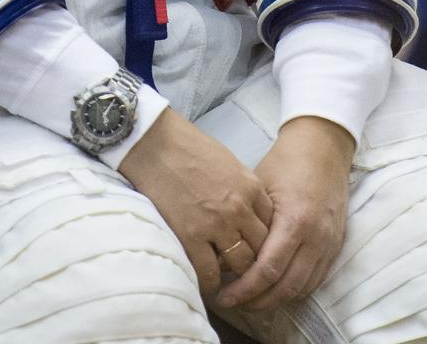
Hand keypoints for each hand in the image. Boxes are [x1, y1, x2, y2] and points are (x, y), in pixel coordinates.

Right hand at [119, 107, 272, 302]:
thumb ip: (243, 189)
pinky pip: (209, 273)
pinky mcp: (191, 236)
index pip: (272, 225)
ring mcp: (216, 224)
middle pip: (261, 247)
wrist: (155, 143)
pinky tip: (208, 282)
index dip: (264, 238)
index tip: (253, 245)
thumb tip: (249, 212)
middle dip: (254, 258)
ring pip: (241, 264)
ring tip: (227, 277)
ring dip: (235, 273)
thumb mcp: (229, 162)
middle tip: (242, 266)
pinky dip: (211, 283)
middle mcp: (239, 208)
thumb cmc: (189, 147)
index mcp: (250, 187)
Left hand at [215, 116, 352, 311]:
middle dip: (256, 301)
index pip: (267, 270)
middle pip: (285, 287)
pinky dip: (294, 290)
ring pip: (301, 289)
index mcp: (295, 220)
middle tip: (231, 302)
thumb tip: (221, 254)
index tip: (223, 295)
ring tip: (249, 299)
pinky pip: (315, 280)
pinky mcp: (335, 246)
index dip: (244, 289)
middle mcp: (316, 238)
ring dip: (275, 300)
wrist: (322, 147)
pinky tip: (273, 288)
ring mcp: (329, 244)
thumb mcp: (258, 187)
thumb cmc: (285, 162)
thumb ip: (245, 223)